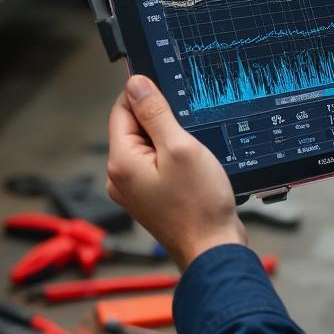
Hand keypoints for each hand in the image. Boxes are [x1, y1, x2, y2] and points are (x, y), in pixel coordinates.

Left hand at [106, 75, 246, 269]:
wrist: (213, 250)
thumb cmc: (199, 205)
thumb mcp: (180, 147)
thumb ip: (155, 113)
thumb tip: (136, 83)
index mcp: (121, 161)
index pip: (122, 109)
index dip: (145, 94)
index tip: (168, 91)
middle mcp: (120, 177)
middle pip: (134, 127)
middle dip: (160, 120)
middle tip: (187, 127)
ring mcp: (134, 189)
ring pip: (147, 145)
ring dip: (169, 139)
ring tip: (192, 151)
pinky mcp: (150, 197)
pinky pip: (156, 164)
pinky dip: (172, 157)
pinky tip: (192, 165)